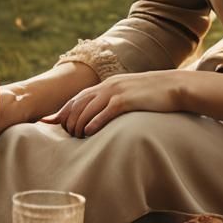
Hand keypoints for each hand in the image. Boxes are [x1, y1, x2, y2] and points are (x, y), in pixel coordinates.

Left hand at [41, 71, 182, 136]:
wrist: (174, 86)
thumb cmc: (152, 95)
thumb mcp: (129, 94)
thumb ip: (113, 101)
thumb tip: (101, 116)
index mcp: (106, 85)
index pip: (76, 99)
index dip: (61, 112)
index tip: (47, 122)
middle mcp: (107, 86)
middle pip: (77, 105)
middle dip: (69, 122)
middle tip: (71, 136)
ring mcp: (116, 92)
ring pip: (87, 110)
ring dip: (79, 126)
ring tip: (79, 138)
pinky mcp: (126, 100)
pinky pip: (104, 113)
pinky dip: (94, 124)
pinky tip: (90, 133)